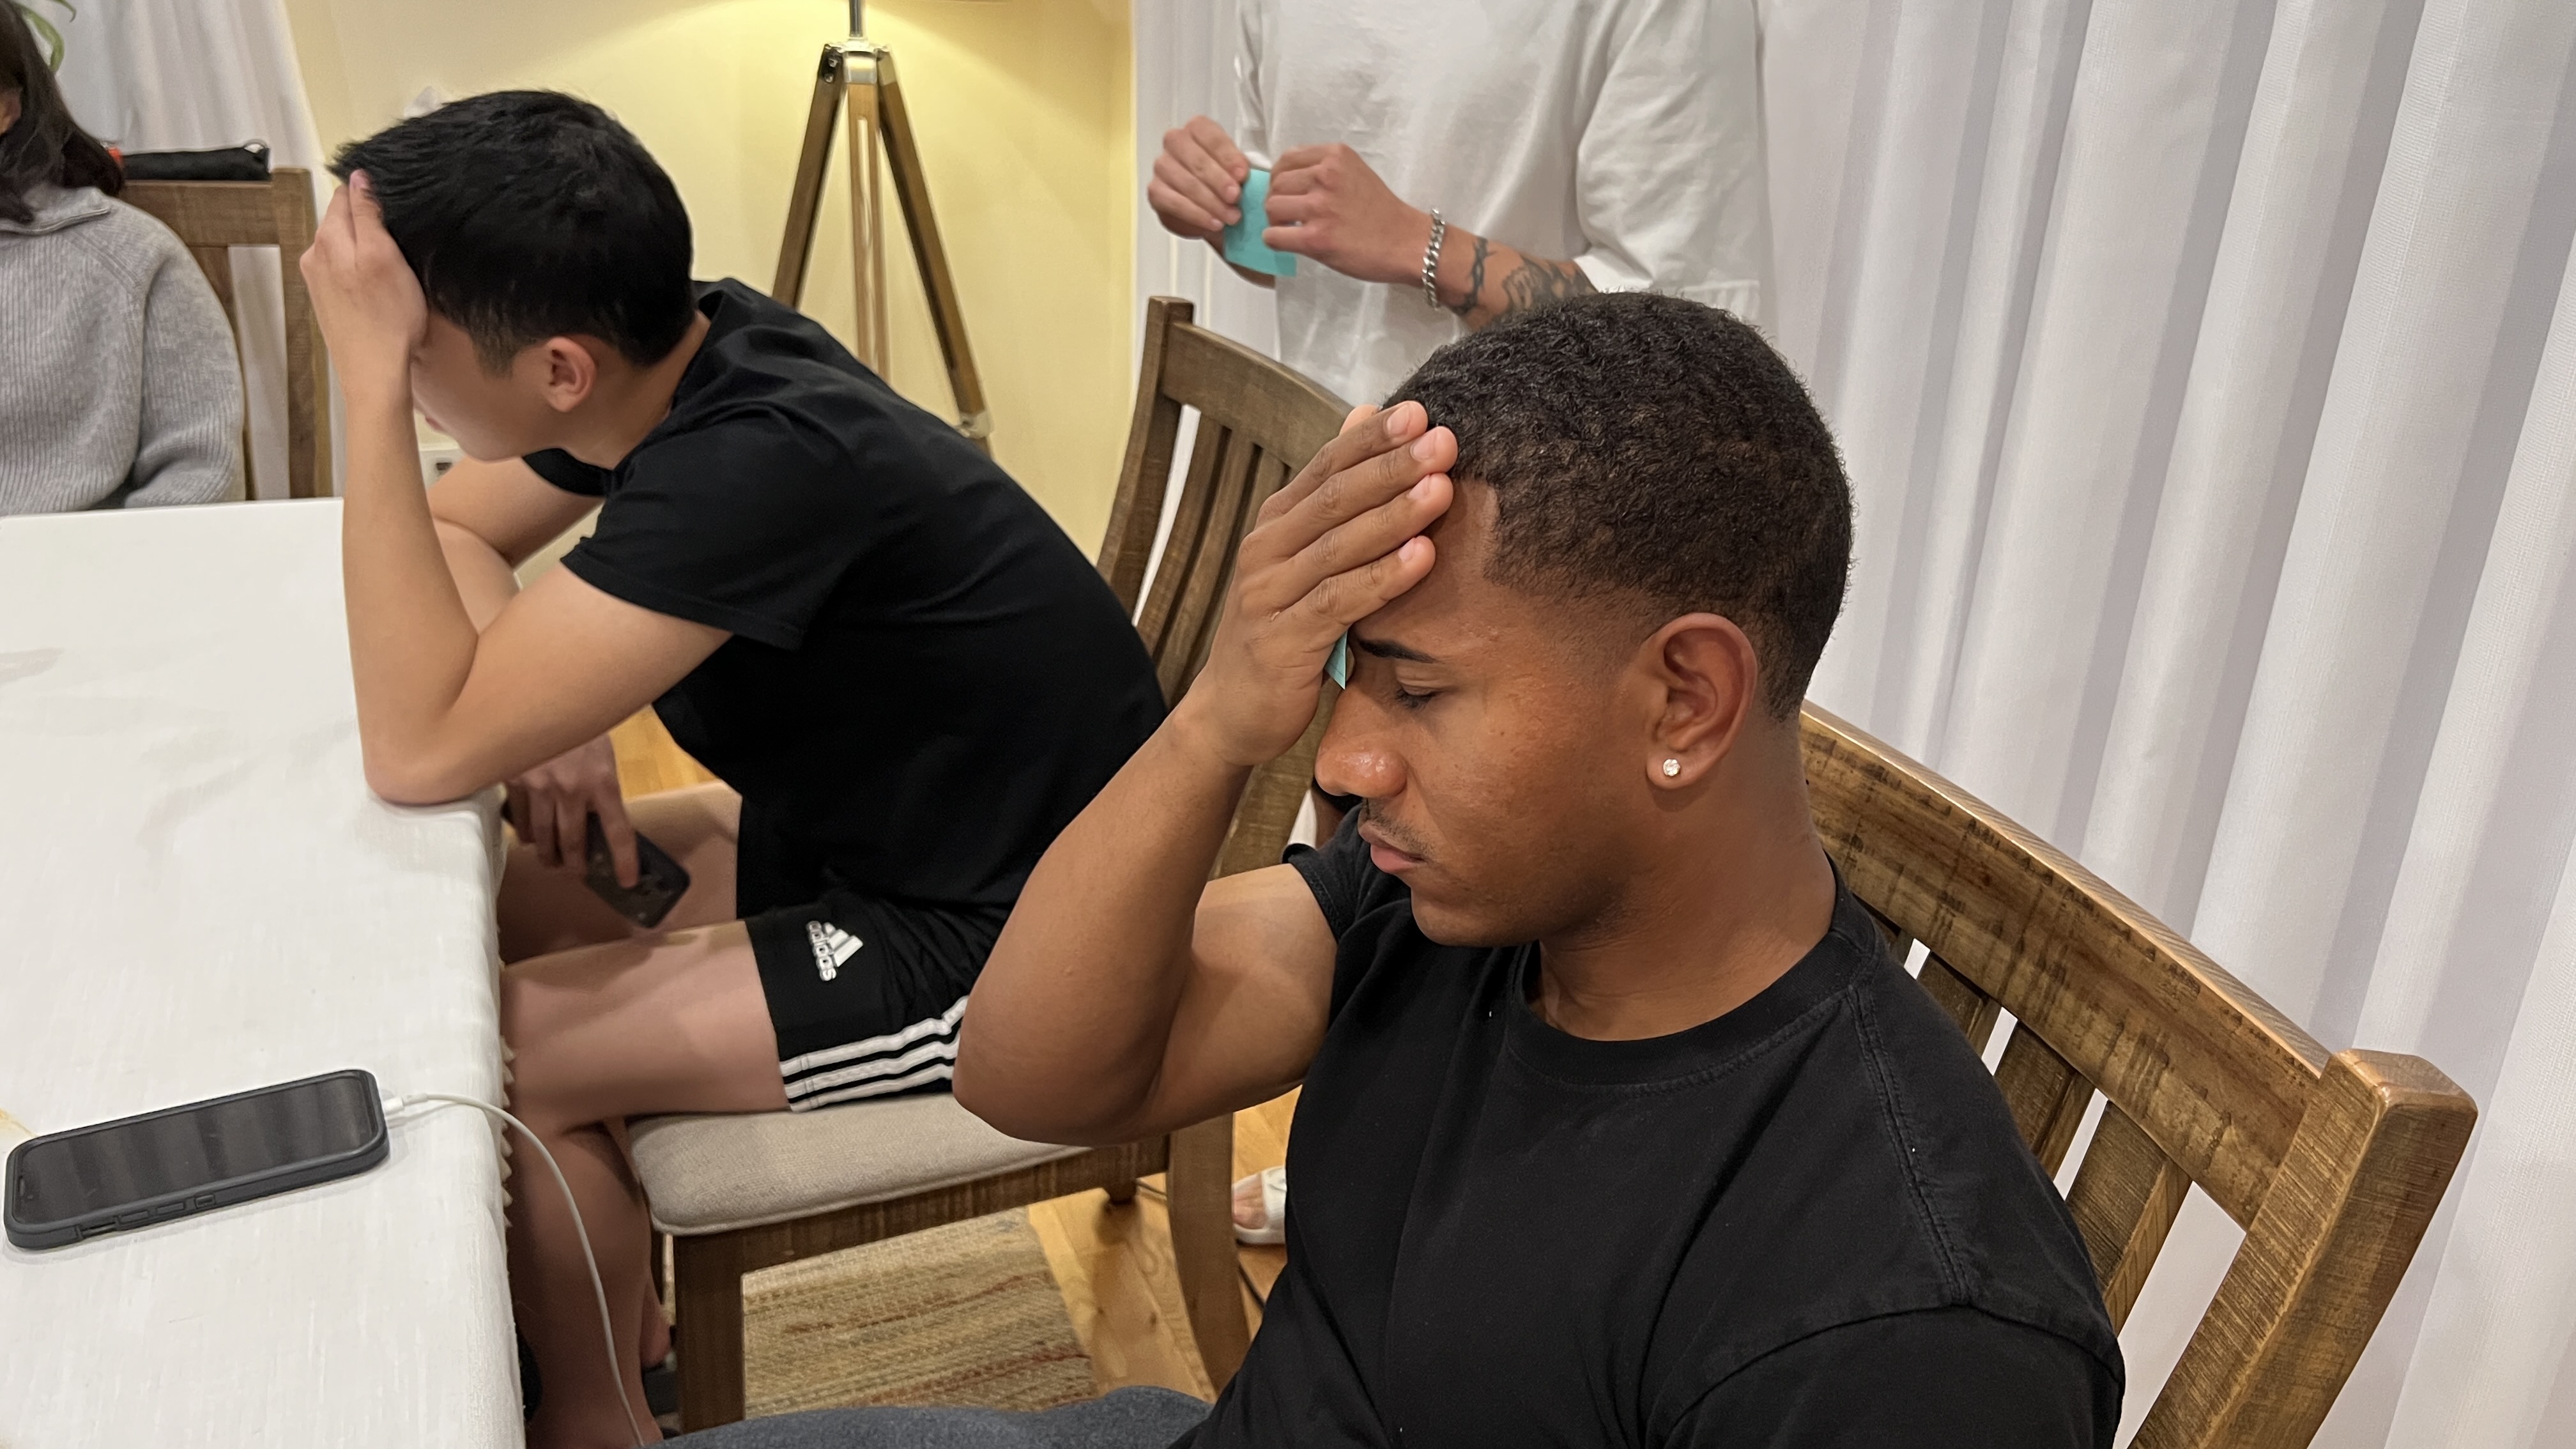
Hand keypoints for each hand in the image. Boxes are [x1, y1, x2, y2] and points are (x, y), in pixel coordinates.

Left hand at [298, 172, 426, 403]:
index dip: (372, 195)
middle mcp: (314, 254)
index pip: (346, 194)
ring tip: (391, 263)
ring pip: (342, 244)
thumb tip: (360, 177)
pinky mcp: (325, 299)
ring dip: (364, 245)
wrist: (374, 373)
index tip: (396, 209)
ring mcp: (317, 278)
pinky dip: (359, 268)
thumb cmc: (388, 319)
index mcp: (328, 238)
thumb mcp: (385, 256)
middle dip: (367, 221)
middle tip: (399, 239)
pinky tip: (377, 285)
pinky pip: (341, 268)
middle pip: (342, 219)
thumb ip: (368, 214)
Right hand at [505, 733, 637, 886]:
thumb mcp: (601, 749)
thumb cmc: (582, 718)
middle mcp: (573, 789)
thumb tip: (598, 814)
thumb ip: (599, 781)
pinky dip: (525, 831)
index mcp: (603, 781)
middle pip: (574, 841)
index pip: (619, 831)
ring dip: (548, 854)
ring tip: (551, 861)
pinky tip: (528, 836)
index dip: (624, 860)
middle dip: (576, 864)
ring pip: (543, 835)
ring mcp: (541, 786)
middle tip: (576, 872)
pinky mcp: (515, 780)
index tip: (626, 880)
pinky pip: (521, 817)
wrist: (544, 690)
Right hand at [1148, 116, 1250, 239]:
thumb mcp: (1237, 171)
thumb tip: (1242, 179)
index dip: (1228, 157)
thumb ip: (1239, 170)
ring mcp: (1162, 166)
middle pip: (1197, 161)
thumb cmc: (1224, 181)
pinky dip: (1196, 215)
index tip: (1243, 175)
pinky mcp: (1155, 191)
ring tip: (1231, 217)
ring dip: (1211, 202)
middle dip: (1219, 182)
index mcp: (1197, 129)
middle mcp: (1175, 142)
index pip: (1211, 137)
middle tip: (1236, 198)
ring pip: (1186, 183)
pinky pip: (1174, 203)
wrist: (1210, 205)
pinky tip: (1214, 223)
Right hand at [1177, 401, 1455, 768]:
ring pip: (1337, 546)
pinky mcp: (1281, 642)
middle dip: (1391, 467)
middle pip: (1334, 498)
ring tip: (1441, 489)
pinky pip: (1338, 603)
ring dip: (1393, 515)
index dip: (1371, 439)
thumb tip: (1364, 413)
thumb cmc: (1283, 628)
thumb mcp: (1307, 558)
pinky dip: (1382, 578)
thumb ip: (1335, 495)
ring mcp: (1269, 595)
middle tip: (1443, 441)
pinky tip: (1422, 558)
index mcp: (1277, 524)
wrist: (1231, 710)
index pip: (1327, 467)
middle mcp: (1267, 550)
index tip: (1420, 412)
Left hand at [1264, 144, 1430, 286]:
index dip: (1281, 178)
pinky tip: (1289, 244)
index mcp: (1335, 155)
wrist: (1407, 242)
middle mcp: (1326, 175)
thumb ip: (1325, 170)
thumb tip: (1286, 180)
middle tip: (1290, 215)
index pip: (1286, 159)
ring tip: (1291, 229)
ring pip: (1272, 207)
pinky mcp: (1316, 238)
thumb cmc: (1382, 211)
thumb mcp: (1355, 172)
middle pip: (1277, 183)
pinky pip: (1274, 236)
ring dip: (1275, 221)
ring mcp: (1321, 206)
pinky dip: (1274, 241)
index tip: (1289, 193)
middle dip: (1277, 200)